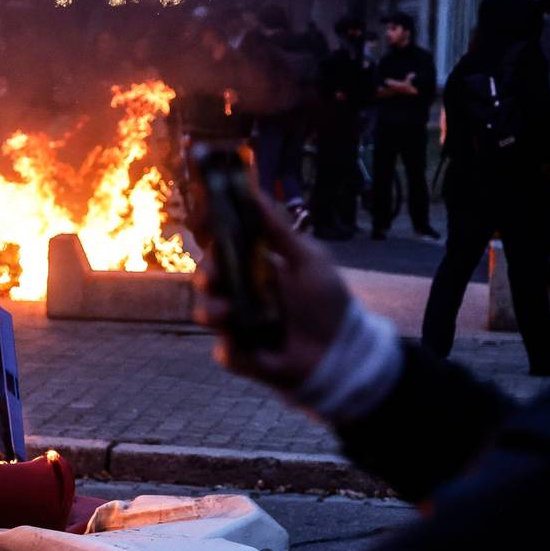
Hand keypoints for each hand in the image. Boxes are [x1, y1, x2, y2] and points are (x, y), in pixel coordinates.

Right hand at [193, 187, 351, 389]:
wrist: (343, 352)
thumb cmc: (329, 303)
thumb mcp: (309, 260)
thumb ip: (279, 230)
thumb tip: (255, 194)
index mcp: (257, 270)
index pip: (224, 251)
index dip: (213, 245)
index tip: (212, 237)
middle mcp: (244, 295)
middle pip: (207, 279)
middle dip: (206, 276)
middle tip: (215, 277)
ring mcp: (240, 326)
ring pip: (206, 313)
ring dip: (212, 310)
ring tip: (228, 314)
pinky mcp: (242, 357)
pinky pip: (225, 353)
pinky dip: (234, 351)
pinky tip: (250, 348)